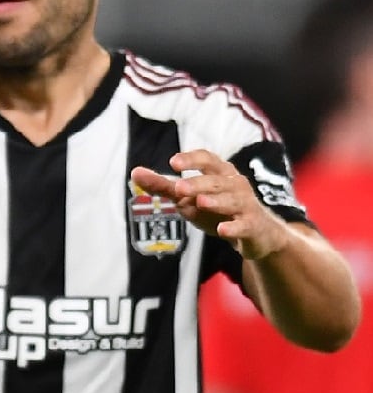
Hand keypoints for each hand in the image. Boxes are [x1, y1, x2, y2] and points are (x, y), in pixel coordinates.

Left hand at [130, 150, 291, 262]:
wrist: (257, 234)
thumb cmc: (218, 209)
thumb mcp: (189, 197)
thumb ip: (164, 186)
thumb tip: (135, 172)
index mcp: (219, 173)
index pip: (208, 159)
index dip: (192, 159)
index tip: (173, 162)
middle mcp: (234, 185)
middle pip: (215, 181)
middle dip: (197, 183)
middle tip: (179, 187)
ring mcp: (245, 205)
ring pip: (232, 200)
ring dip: (216, 201)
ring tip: (200, 202)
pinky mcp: (252, 226)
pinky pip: (244, 225)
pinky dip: (233, 227)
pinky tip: (222, 229)